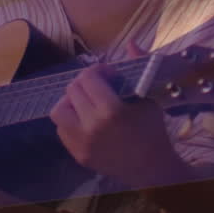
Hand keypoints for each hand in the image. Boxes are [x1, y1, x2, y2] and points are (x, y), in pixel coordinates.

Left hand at [49, 64, 184, 188]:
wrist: (153, 170)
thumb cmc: (154, 131)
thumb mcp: (149, 97)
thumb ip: (140, 67)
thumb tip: (131, 42)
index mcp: (111, 111)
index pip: (88, 78)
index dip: (98, 70)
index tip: (110, 73)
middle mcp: (92, 127)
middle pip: (73, 90)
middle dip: (86, 83)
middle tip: (100, 86)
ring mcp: (82, 143)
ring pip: (59, 110)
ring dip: (71, 101)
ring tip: (87, 102)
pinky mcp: (77, 155)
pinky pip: (61, 130)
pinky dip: (71, 120)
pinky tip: (86, 119)